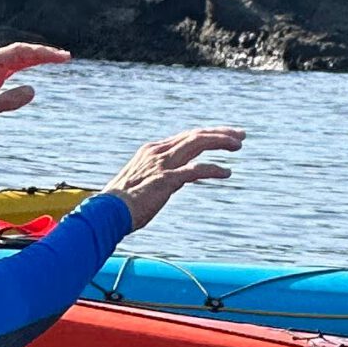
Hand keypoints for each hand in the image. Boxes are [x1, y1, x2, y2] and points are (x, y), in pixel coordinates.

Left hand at [0, 43, 70, 139]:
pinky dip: (28, 66)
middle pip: (21, 52)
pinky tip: (39, 67)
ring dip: (37, 58)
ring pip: (18, 58)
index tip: (60, 56)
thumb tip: (32, 90)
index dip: (41, 53)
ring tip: (59, 59)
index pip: (19, 52)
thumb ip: (6, 101)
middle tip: (66, 57)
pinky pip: (13, 67)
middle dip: (44, 53)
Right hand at [104, 126, 244, 229]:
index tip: (225, 135)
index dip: (208, 134)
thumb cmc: (123, 204)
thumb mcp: (143, 182)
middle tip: (240, 135)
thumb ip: (162, 175)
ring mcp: (162, 164)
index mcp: (153, 150)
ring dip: (220, 142)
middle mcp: (158, 152)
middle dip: (219, 133)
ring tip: (238, 145)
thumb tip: (179, 178)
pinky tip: (227, 172)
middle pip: (195, 135)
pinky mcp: (165, 179)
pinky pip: (196, 170)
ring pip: (197, 143)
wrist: (107, 213)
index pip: (186, 136)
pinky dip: (214, 169)